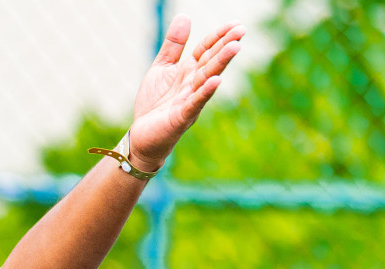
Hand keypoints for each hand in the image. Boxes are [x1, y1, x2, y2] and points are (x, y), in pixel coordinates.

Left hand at [126, 16, 244, 171]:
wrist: (142, 136)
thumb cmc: (154, 104)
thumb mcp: (161, 68)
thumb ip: (173, 45)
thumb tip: (185, 16)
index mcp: (189, 72)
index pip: (207, 50)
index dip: (219, 36)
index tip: (236, 24)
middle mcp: (193, 85)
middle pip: (211, 62)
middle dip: (225, 47)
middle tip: (241, 31)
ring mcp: (189, 101)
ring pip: (207, 80)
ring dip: (220, 64)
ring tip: (234, 47)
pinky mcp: (181, 118)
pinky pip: (195, 103)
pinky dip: (205, 92)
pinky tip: (215, 81)